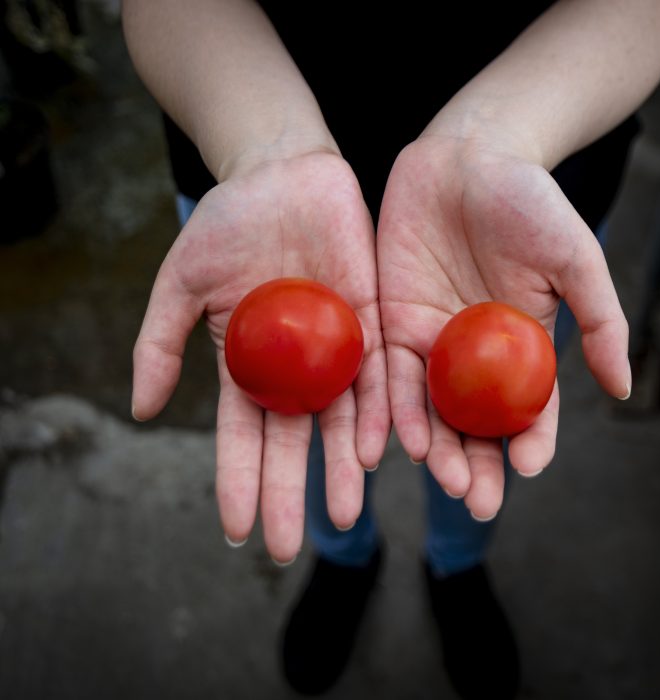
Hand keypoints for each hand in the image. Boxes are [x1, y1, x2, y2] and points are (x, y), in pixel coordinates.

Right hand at [132, 151, 389, 562]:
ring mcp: (336, 349)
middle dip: (289, 494)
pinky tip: (378, 451)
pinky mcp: (373, 321)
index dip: (237, 482)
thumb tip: (139, 411)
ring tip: (344, 516)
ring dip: (342, 470)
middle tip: (285, 548)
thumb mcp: (179, 283)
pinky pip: (380, 375)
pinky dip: (380, 413)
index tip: (235, 530)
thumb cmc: (228, 223)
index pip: (240, 437)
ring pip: (343, 421)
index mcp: (249, 366)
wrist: (282, 173)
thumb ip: (159, 344)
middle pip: (293, 442)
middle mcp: (296, 368)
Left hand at [377, 136, 629, 519]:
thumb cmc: (530, 201)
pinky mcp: (390, 322)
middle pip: (476, 423)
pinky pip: (386, 374)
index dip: (532, 441)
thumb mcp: (576, 258)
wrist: (467, 155)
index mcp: (523, 346)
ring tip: (440, 478)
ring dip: (435, 448)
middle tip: (476, 501)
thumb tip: (623, 389)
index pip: (530, 409)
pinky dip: (390, 409)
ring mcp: (431, 342)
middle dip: (476, 465)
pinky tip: (391, 441)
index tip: (529, 468)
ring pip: (431, 409)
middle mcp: (476, 355)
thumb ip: (600, 321)